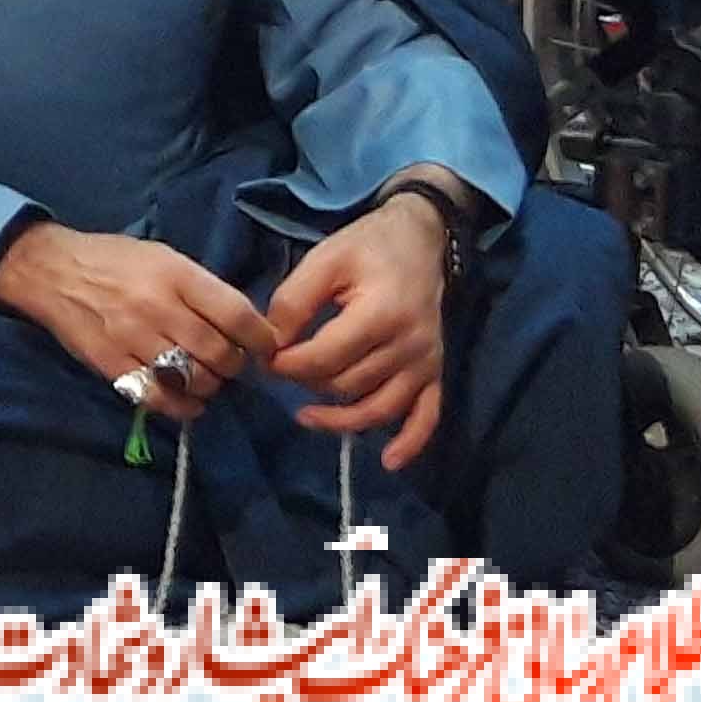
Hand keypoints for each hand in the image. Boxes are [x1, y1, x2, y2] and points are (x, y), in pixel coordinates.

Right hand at [0, 222, 278, 424]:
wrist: (51, 272)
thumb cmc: (114, 260)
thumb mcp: (163, 257)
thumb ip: (200, 288)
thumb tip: (243, 324)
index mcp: (175, 274)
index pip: (236, 313)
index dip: (261, 338)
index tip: (267, 348)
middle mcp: (157, 307)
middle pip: (219, 353)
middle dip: (234, 365)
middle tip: (230, 363)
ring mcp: (133, 339)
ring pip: (194, 379)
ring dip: (210, 385)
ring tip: (206, 378)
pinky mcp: (112, 366)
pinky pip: (159, 398)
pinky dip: (183, 407)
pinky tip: (189, 402)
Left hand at [264, 194, 453, 470]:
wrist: (420, 239)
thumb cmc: (367, 248)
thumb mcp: (323, 260)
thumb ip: (293, 302)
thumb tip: (269, 344)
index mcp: (380, 314)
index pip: (325, 358)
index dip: (287, 365)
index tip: (265, 357)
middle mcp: (408, 345)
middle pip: (348, 385)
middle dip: (307, 384)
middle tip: (282, 371)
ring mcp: (426, 362)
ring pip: (378, 408)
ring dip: (340, 419)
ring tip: (305, 416)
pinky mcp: (435, 372)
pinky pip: (428, 415)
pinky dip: (410, 442)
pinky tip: (388, 462)